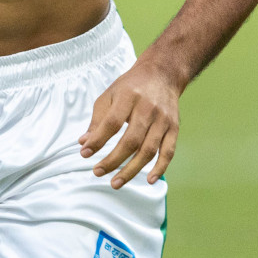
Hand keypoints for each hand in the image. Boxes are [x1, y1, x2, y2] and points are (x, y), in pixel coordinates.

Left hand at [78, 57, 181, 188]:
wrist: (163, 74)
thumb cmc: (131, 86)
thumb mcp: (110, 94)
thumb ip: (97, 119)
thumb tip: (84, 144)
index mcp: (128, 96)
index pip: (112, 123)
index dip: (98, 140)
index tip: (84, 154)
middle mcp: (148, 108)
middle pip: (131, 140)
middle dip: (113, 160)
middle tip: (97, 172)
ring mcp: (163, 119)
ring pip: (148, 150)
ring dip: (132, 170)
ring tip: (115, 183)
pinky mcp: (174, 128)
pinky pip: (168, 151)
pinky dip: (160, 168)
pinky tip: (149, 180)